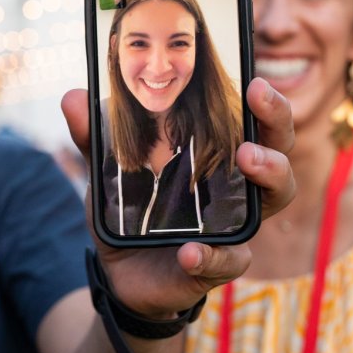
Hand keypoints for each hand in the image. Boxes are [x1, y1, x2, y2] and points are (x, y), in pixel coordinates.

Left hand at [59, 78, 295, 317]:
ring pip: (275, 198)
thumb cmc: (130, 210)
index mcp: (217, 155)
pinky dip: (211, 256)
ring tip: (246, 159)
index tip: (254, 81)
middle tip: (254, 111)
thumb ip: (93, 139)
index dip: (266, 102)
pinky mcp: (218, 264)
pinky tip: (189, 251)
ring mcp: (234, 225)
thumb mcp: (109, 172)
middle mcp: (238, 186)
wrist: (120, 271)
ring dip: (269, 175)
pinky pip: (229, 260)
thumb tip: (72, 96)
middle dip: (276, 127)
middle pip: (279, 150)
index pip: (256, 121)